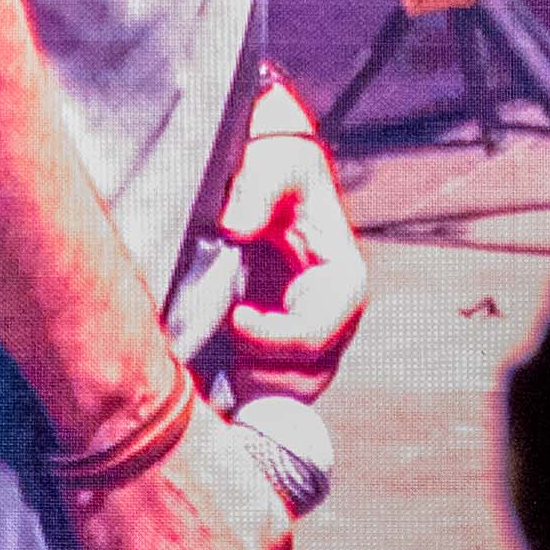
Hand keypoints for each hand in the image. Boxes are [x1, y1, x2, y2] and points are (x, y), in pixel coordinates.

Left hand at [212, 78, 374, 403]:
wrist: (258, 161)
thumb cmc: (274, 158)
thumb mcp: (274, 159)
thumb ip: (258, 189)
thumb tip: (235, 227)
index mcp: (340, 279)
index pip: (318, 335)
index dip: (275, 339)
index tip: (233, 318)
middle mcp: (329, 313)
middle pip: (309, 376)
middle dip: (265, 377)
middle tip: (222, 353)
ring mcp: (303, 330)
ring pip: (290, 391)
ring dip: (254, 387)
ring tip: (216, 364)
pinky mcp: (275, 340)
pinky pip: (267, 385)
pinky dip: (242, 388)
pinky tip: (209, 370)